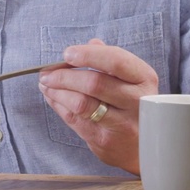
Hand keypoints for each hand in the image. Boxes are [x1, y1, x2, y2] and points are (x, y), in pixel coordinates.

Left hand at [38, 38, 158, 174]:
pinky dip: (58, 105)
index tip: (67, 54)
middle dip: (64, 76)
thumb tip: (90, 43)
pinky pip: (75, 119)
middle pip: (94, 83)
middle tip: (46, 73)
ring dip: (57, 91)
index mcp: (143, 78)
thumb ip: (110, 59)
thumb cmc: (130, 105)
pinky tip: (52, 97)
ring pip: (82, 103)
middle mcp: (137, 101)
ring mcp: (122, 124)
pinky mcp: (105, 140)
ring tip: (46, 84)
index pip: (115, 61)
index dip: (88, 55)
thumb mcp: (130, 78)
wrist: (141, 146)